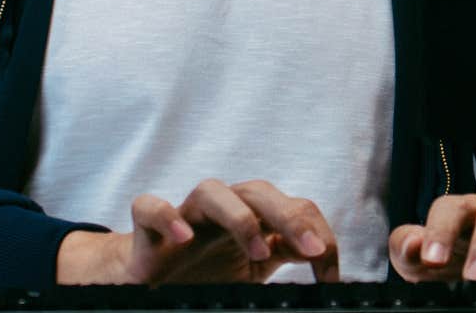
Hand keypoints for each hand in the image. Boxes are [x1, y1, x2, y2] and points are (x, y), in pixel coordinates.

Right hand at [57, 179, 340, 284]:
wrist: (150, 284)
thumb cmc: (203, 272)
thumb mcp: (253, 265)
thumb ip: (284, 252)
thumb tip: (321, 251)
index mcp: (252, 217)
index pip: (293, 207)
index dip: (316, 234)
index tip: (329, 274)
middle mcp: (221, 210)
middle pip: (259, 191)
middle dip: (290, 216)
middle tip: (312, 251)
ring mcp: (184, 216)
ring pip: (210, 190)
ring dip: (239, 216)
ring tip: (259, 249)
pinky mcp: (146, 230)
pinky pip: (148, 206)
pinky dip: (165, 215)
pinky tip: (182, 237)